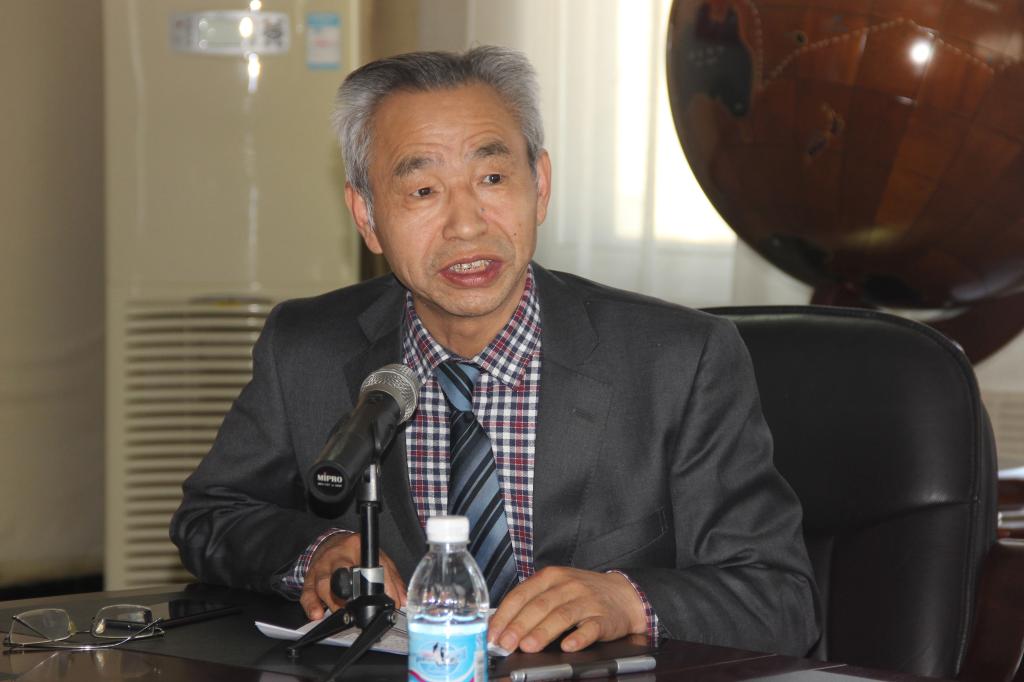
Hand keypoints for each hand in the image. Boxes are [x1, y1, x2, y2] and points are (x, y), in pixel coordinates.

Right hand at [299, 532, 406, 619]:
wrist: (329, 544)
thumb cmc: (354, 553)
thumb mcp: (378, 558)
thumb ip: (391, 578)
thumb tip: (401, 599)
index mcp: (357, 546)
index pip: (371, 564)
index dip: (381, 583)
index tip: (389, 598)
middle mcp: (337, 555)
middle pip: (341, 571)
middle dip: (350, 591)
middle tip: (360, 606)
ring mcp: (321, 567)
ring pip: (323, 584)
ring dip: (334, 603)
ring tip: (344, 614)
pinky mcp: (309, 579)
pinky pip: (307, 593)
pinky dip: (312, 605)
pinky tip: (317, 614)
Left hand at [487, 567, 646, 652]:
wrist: (624, 595)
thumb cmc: (582, 593)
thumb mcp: (556, 589)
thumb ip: (530, 602)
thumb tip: (499, 625)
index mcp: (551, 577)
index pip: (522, 594)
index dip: (505, 615)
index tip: (493, 633)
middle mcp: (568, 585)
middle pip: (539, 605)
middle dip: (519, 626)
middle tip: (505, 644)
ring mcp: (587, 601)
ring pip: (561, 616)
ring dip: (543, 632)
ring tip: (528, 647)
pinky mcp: (604, 618)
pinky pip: (590, 628)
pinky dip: (578, 638)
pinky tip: (567, 647)